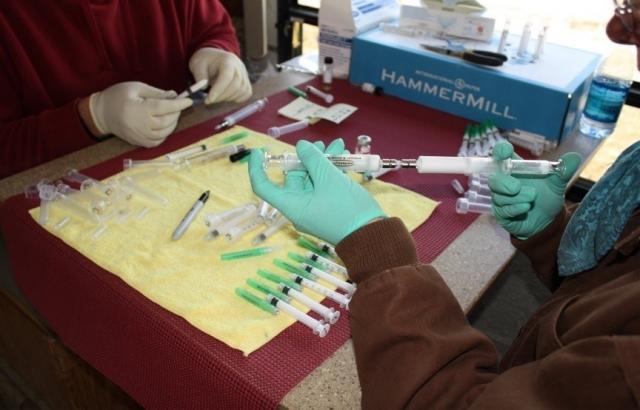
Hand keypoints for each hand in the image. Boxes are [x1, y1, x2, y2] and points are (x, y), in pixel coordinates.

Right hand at [88, 82, 192, 146]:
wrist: (100, 113)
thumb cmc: (117, 96)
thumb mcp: (136, 88)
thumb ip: (156, 93)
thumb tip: (174, 95)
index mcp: (139, 110)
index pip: (165, 108)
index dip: (179, 104)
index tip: (189, 100)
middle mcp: (141, 126)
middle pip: (167, 121)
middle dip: (176, 112)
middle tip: (178, 104)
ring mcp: (140, 136)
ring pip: (165, 132)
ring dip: (172, 123)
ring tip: (171, 113)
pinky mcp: (139, 142)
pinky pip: (158, 141)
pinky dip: (165, 133)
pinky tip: (163, 124)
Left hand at [189, 47, 251, 104]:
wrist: (214, 58)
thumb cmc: (205, 61)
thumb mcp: (197, 64)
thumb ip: (199, 75)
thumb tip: (203, 87)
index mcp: (227, 60)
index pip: (227, 76)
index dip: (218, 90)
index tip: (208, 100)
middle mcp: (239, 66)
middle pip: (236, 85)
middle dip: (222, 96)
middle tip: (210, 100)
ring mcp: (245, 74)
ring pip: (242, 91)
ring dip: (228, 98)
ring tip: (216, 97)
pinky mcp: (246, 82)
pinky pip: (246, 93)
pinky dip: (237, 99)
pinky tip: (226, 97)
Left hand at [249, 139, 386, 244]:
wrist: (372, 235)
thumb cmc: (347, 208)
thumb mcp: (329, 178)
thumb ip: (313, 159)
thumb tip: (301, 147)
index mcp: (292, 205)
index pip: (263, 187)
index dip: (257, 168)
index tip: (260, 151)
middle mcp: (299, 207)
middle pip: (294, 178)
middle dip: (307, 158)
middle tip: (321, 144)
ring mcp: (314, 207)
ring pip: (312, 179)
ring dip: (323, 161)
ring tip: (338, 146)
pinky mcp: (327, 207)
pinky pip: (323, 186)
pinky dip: (331, 171)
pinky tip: (343, 157)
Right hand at [488, 142, 581, 238]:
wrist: (547, 220)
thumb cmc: (547, 197)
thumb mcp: (557, 183)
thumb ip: (563, 170)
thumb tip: (574, 157)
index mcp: (515, 168)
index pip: (502, 155)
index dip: (500, 151)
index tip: (505, 152)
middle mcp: (504, 181)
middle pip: (493, 178)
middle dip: (504, 182)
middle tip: (516, 187)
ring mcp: (501, 198)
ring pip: (500, 196)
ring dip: (516, 198)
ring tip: (532, 199)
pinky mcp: (501, 213)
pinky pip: (503, 210)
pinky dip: (515, 208)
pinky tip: (526, 208)